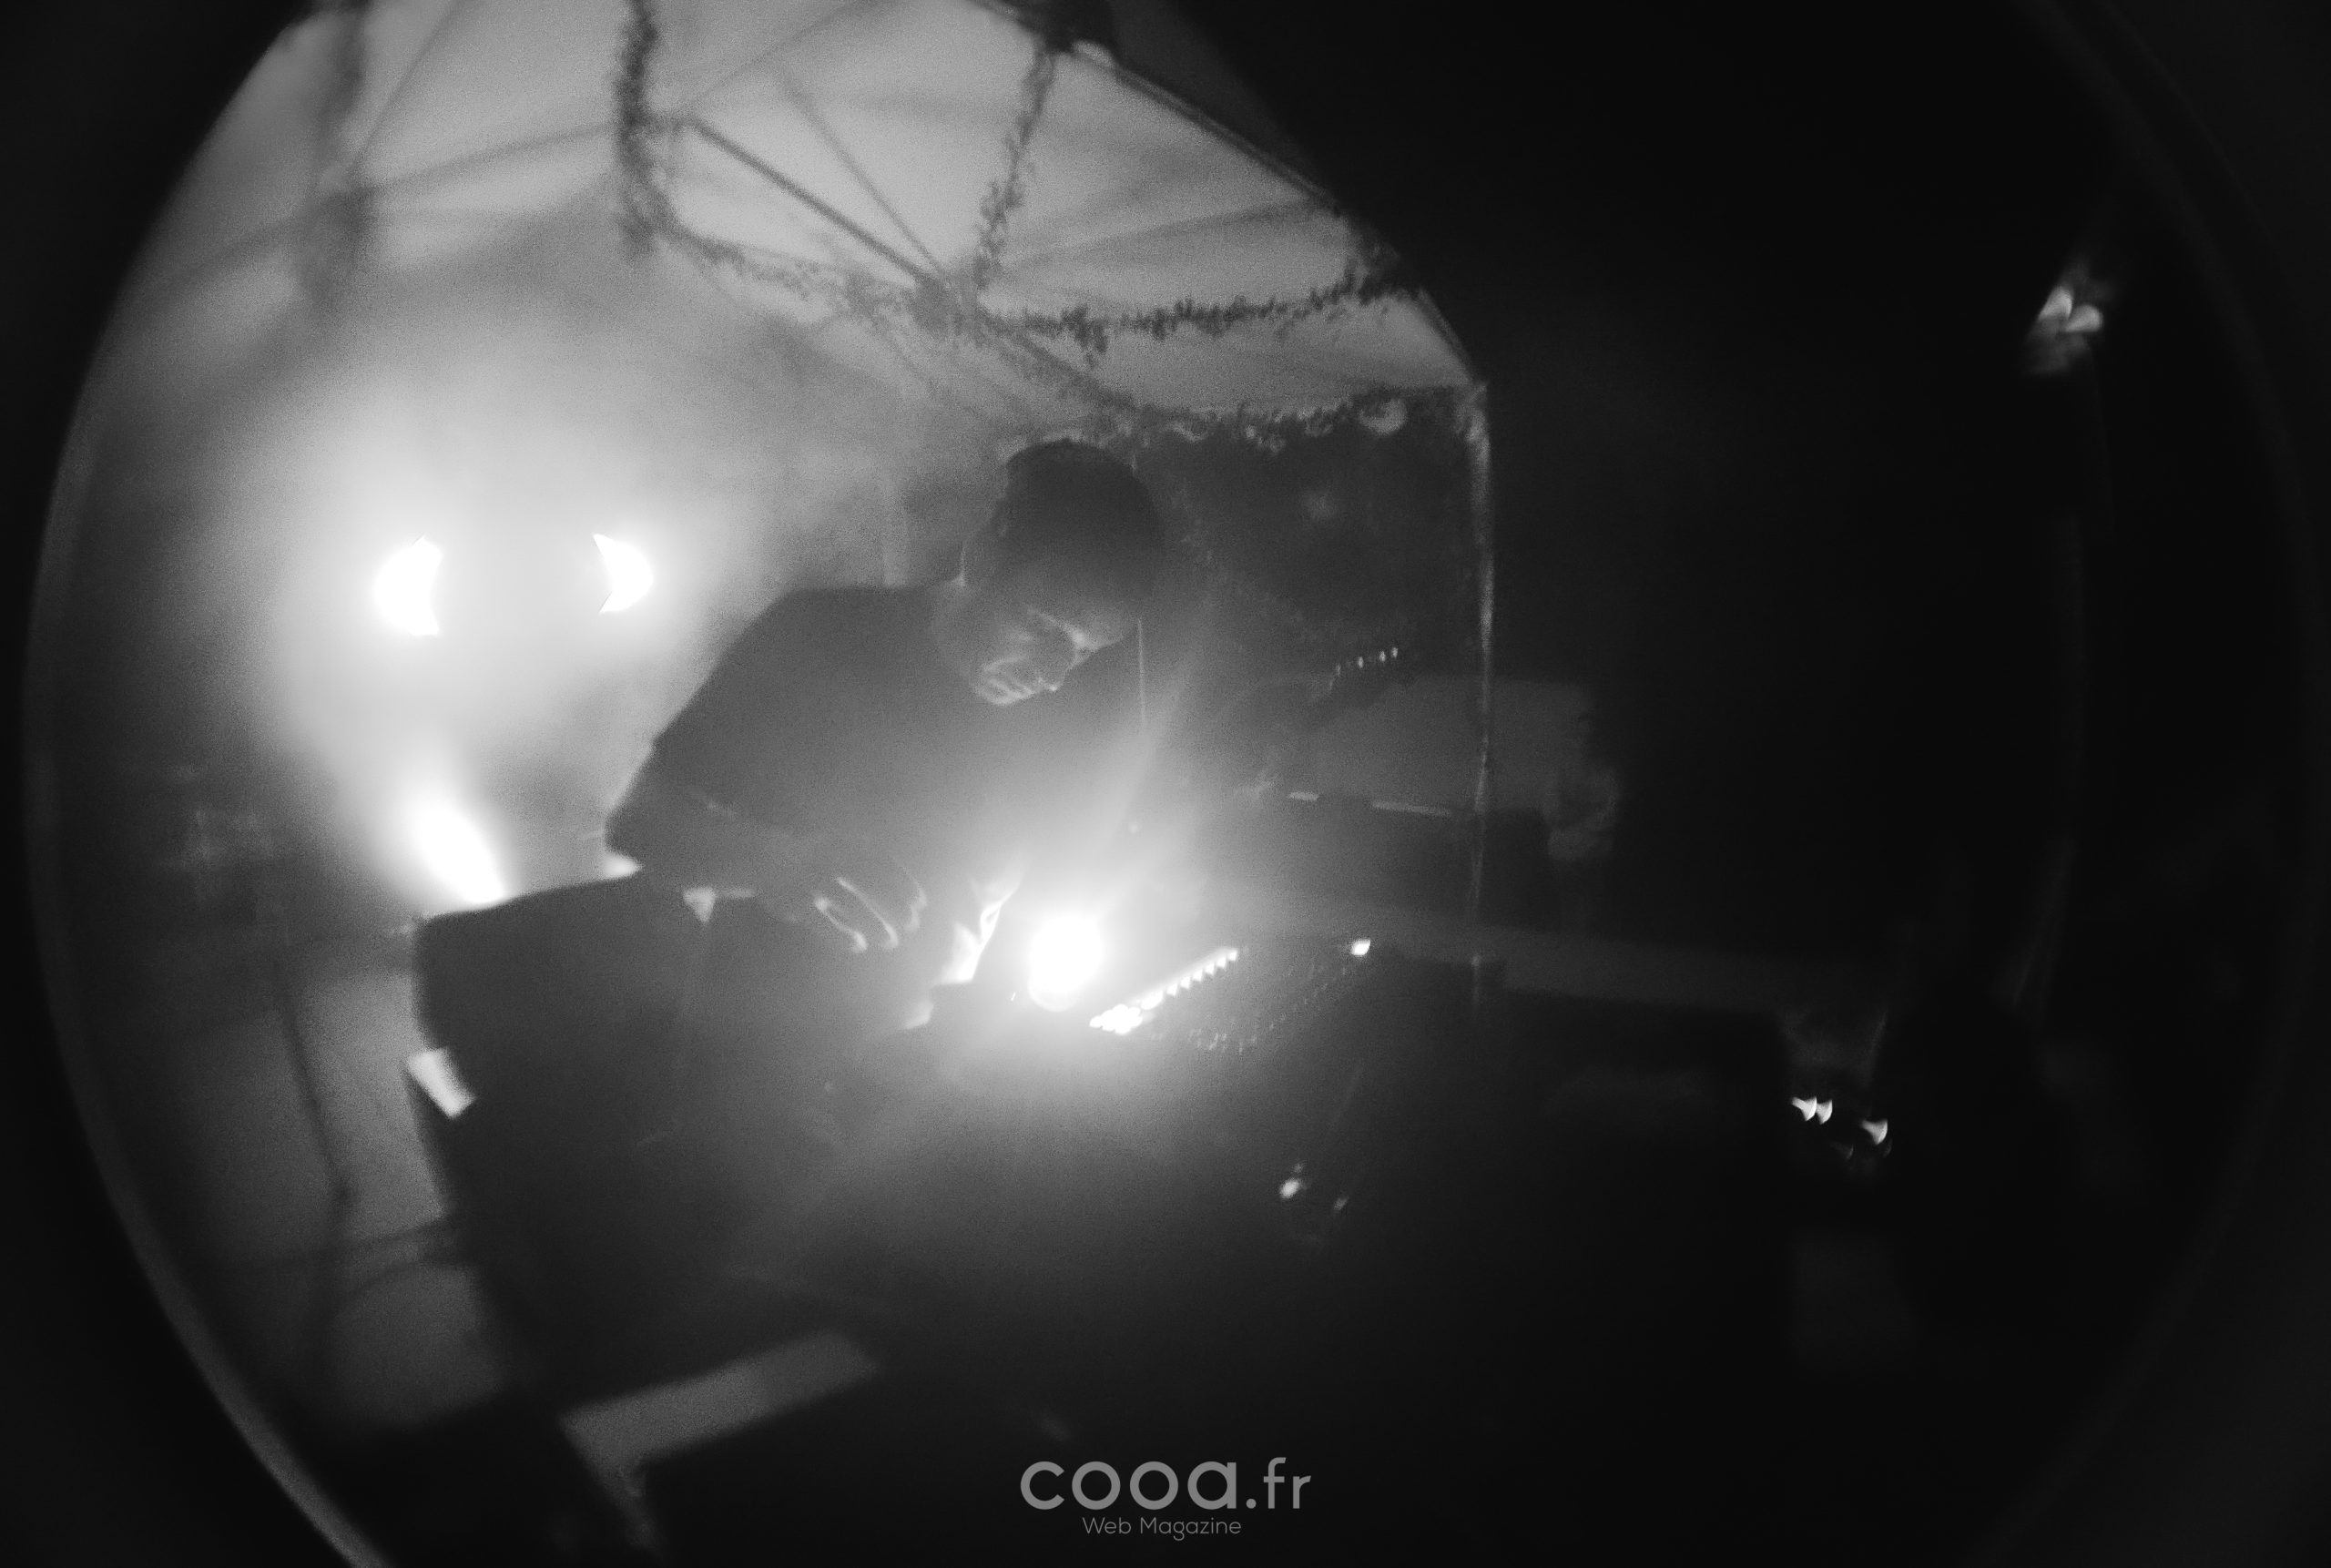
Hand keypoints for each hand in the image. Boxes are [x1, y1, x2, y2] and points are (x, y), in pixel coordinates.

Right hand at [763, 833, 926, 954]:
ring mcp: (812, 880)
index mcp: (844, 843)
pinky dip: (843, 935)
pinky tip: (858, 945)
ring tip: (890, 941)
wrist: (765, 857)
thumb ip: (867, 863)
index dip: (904, 881)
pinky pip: (824, 922)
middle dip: (894, 904)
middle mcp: (830, 858)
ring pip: (851, 903)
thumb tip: (906, 894)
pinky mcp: (796, 902)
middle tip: (912, 924)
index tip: (921, 902)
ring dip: (874, 924)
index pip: (882, 861)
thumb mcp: (841, 847)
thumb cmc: (815, 856)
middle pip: (871, 882)